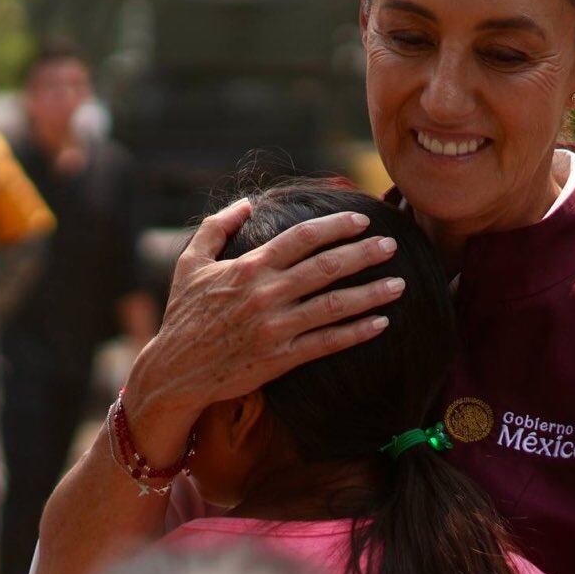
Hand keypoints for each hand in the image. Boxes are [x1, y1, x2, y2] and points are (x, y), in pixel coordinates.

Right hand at [119, 199, 399, 464]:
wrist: (175, 370)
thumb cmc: (183, 313)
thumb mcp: (190, 262)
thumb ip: (217, 227)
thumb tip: (248, 204)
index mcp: (248, 267)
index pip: (300, 239)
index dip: (334, 226)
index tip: (361, 220)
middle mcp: (265, 295)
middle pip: (326, 268)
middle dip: (363, 254)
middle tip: (391, 245)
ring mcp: (275, 328)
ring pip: (333, 306)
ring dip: (370, 294)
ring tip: (399, 284)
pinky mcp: (280, 358)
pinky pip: (326, 344)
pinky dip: (356, 333)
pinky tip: (380, 323)